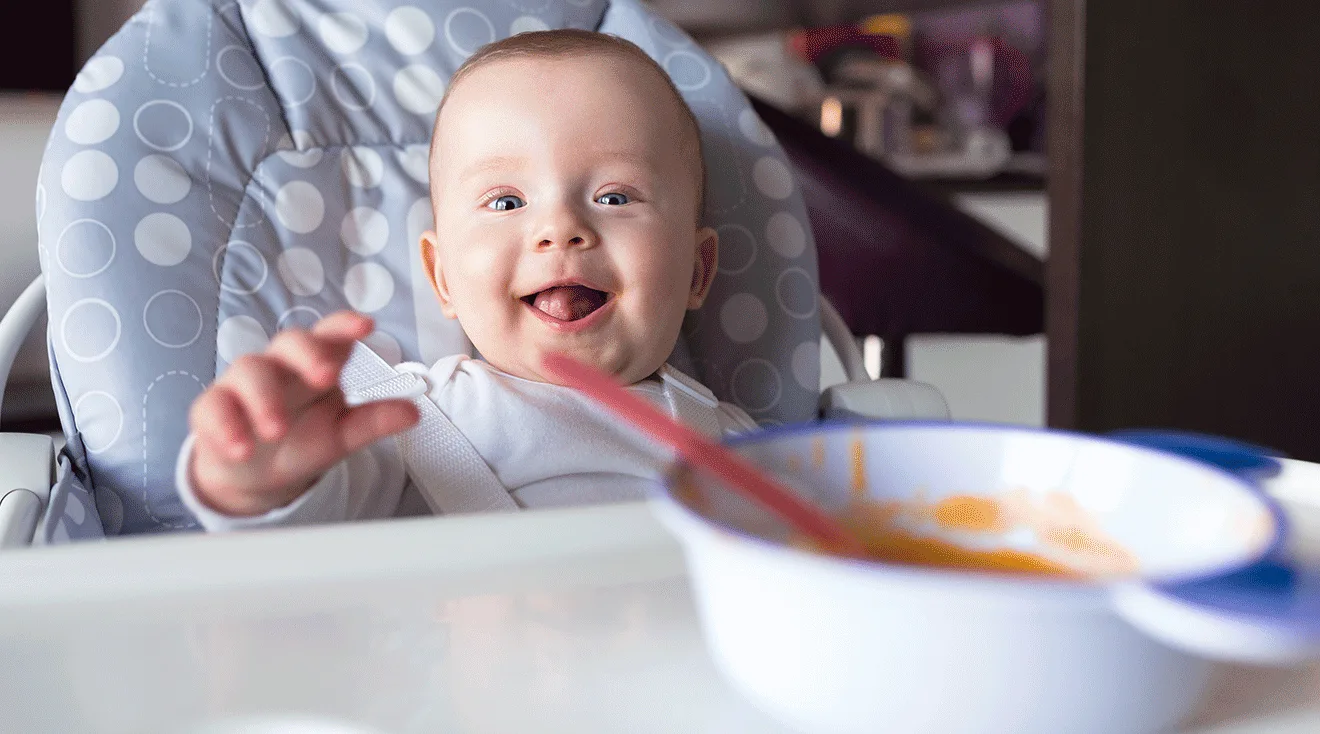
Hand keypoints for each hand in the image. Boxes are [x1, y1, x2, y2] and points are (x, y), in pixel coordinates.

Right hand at [188, 311, 419, 515]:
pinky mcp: (213, 408)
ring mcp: (242, 384)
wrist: (256, 474)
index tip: (366, 326)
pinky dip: (224, 427)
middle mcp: (279, 365)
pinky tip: (240, 448)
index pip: (330, 335)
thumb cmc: (301, 441)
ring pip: (249, 371)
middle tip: (326, 378)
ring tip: (276, 430)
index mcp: (315, 363)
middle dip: (308, 354)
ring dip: (263, 400)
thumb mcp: (342, 436)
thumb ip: (373, 422)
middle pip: (289, 341)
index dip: (345, 325)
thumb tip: (414, 412)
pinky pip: (212, 408)